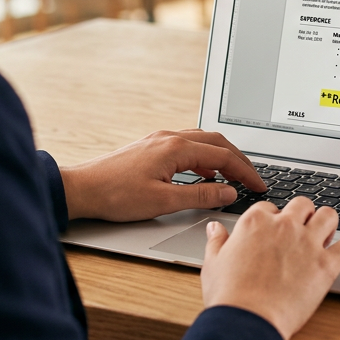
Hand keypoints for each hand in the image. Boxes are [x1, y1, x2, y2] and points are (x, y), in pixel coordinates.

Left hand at [59, 129, 265, 221]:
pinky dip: (203, 159)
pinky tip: (203, 176)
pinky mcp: (151, 148)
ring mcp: (159, 141)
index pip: (222, 155)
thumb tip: (227, 192)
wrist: (81, 189)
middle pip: (216, 142)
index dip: (245, 171)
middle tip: (252, 179)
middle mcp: (169, 138)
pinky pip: (187, 147)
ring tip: (233, 178)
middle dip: (238, 160)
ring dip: (221, 158)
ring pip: (201, 142)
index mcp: (175, 148)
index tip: (258, 185)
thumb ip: (200, 196)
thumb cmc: (115, 195)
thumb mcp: (163, 201)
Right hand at [201, 198, 339, 339]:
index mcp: (255, 223)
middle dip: (303, 214)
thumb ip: (217, 242)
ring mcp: (307, 244)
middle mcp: (284, 226)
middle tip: (302, 228)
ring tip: (327, 232)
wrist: (247, 322)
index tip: (273, 230)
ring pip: (328, 215)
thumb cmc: (229, 296)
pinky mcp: (326, 265)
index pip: (269, 207)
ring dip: (328, 221)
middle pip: (302, 204)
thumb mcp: (213, 264)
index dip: (272, 219)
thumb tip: (216, 228)